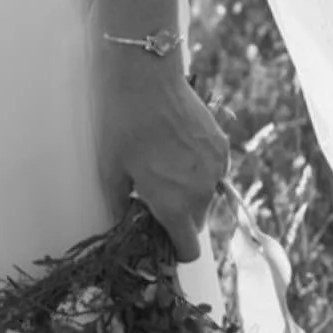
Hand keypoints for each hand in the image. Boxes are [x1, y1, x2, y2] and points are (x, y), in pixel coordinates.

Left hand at [96, 49, 228, 262]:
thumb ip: (122, 207)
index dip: (174, 249)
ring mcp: (216, 169)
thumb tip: (126, 224)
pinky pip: (214, 173)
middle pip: (196, 225)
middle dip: (178, 219)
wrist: (147, 80)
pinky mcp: (221, 147)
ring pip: (207, 199)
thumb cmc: (123, 127)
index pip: (189, 251)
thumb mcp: (111, 171)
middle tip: (154, 197)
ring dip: (190, 194)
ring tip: (164, 168)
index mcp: (174, 206)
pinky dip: (199, 171)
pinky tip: (177, 150)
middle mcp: (202, 193)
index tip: (158, 237)